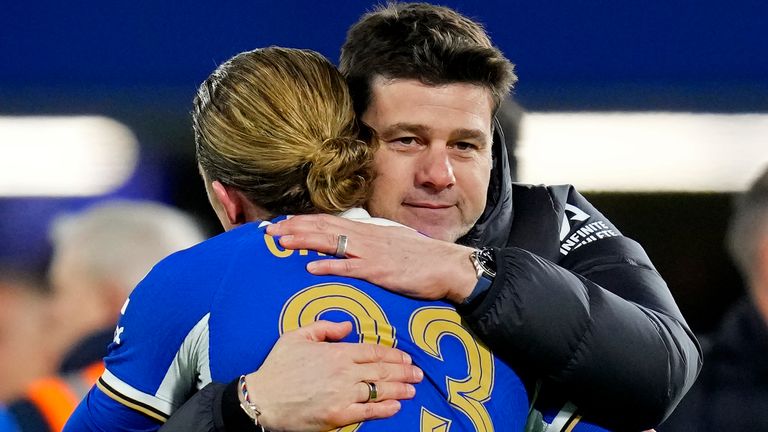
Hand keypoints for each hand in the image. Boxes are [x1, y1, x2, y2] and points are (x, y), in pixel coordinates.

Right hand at [246, 320, 422, 431]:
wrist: (263, 399)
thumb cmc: (278, 367)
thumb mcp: (297, 336)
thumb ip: (324, 327)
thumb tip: (348, 326)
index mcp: (337, 353)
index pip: (373, 352)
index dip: (392, 354)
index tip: (404, 357)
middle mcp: (345, 373)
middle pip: (382, 371)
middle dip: (404, 371)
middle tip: (418, 373)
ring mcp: (343, 395)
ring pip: (380, 391)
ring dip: (400, 389)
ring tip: (412, 389)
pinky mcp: (339, 415)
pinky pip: (368, 411)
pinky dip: (385, 409)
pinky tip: (396, 406)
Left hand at [266, 214, 477, 302]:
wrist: (449, 266)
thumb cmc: (424, 258)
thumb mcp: (394, 243)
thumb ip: (372, 242)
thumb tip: (354, 242)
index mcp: (370, 231)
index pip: (331, 222)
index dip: (305, 222)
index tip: (283, 224)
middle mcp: (367, 237)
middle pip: (325, 228)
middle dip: (295, 228)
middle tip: (270, 231)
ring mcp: (373, 253)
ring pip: (332, 242)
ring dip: (305, 241)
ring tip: (282, 242)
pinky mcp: (381, 271)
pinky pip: (351, 268)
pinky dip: (331, 266)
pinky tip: (312, 268)